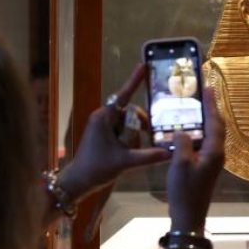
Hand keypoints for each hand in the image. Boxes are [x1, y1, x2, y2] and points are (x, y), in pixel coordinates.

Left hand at [58, 64, 169, 199]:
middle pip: (131, 114)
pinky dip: (129, 141)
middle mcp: (103, 117)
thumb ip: (148, 156)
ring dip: (133, 138)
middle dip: (139, 128)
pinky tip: (130, 153)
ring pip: (128, 124)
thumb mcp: (125, 162)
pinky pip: (123, 132)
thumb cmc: (97, 168)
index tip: (143, 66)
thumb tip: (169, 153)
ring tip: (130, 154)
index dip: (135, 80)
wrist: (78, 182)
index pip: (124, 95)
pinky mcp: (104, 135)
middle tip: (145, 141)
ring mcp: (103, 126)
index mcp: (104, 117)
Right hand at [167, 88, 224, 233]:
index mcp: (214, 151)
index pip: (215, 121)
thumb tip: (182, 130)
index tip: (208, 87)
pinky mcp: (206, 165)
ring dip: (205, 119)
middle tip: (203, 92)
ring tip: (196, 105)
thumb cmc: (185, 190)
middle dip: (210, 108)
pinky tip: (188, 128)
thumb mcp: (179, 164)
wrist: (188, 215)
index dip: (211, 104)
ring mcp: (212, 160)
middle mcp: (217, 153)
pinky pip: (204, 142)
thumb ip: (183, 142)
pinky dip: (199, 131)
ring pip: (211, 133)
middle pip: (216, 125)